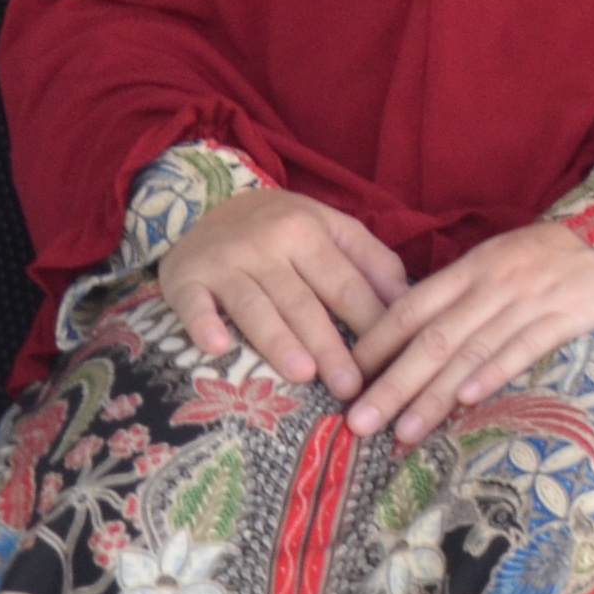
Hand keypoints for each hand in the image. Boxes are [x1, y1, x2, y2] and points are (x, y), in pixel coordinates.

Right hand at [161, 185, 408, 394]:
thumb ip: (372, 260)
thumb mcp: (332, 228)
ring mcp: (225, 261)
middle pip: (305, 302)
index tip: (388, 362)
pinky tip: (216, 347)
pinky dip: (203, 324)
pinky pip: (194, 304)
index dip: (369, 323)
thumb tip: (407, 302)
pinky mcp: (186, 278)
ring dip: (278, 340)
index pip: (347, 284)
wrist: (210, 206)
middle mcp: (268, 244)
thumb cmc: (284, 228)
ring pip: (257, 306)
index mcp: (310, 232)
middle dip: (330, 346)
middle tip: (350, 387)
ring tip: (303, 374)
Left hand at [344, 222, 593, 445]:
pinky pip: (523, 347)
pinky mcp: (566, 314)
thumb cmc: (561, 251)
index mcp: (473, 265)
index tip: (344, 380)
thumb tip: (417, 335)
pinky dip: (493, 374)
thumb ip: (465, 293)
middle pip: (431, 338)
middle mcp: (493, 282)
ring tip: (402, 433)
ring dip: (432, 396)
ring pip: (470, 352)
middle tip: (357, 423)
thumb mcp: (505, 258)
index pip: (410, 308)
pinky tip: (468, 401)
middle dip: (390, 384)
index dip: (375, 345)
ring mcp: (529, 298)